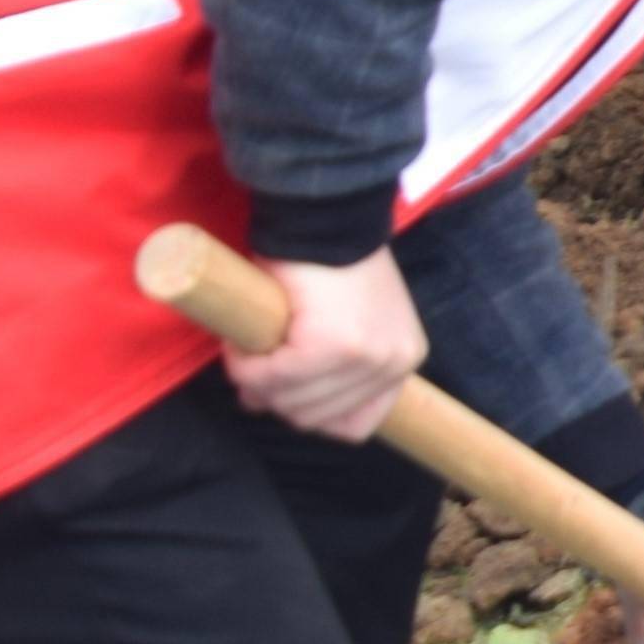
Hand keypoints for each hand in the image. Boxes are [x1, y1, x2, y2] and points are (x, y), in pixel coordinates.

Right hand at [228, 249, 426, 441]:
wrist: (325, 217)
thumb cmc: (331, 265)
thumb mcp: (353, 321)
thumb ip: (332, 368)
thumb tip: (278, 406)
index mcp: (402, 360)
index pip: (355, 426)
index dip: (310, 414)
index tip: (285, 389)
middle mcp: (394, 365)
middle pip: (314, 420)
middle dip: (273, 397)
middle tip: (254, 361)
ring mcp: (366, 358)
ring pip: (288, 403)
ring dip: (255, 381)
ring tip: (248, 346)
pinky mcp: (331, 346)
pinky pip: (270, 378)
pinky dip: (244, 364)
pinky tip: (241, 341)